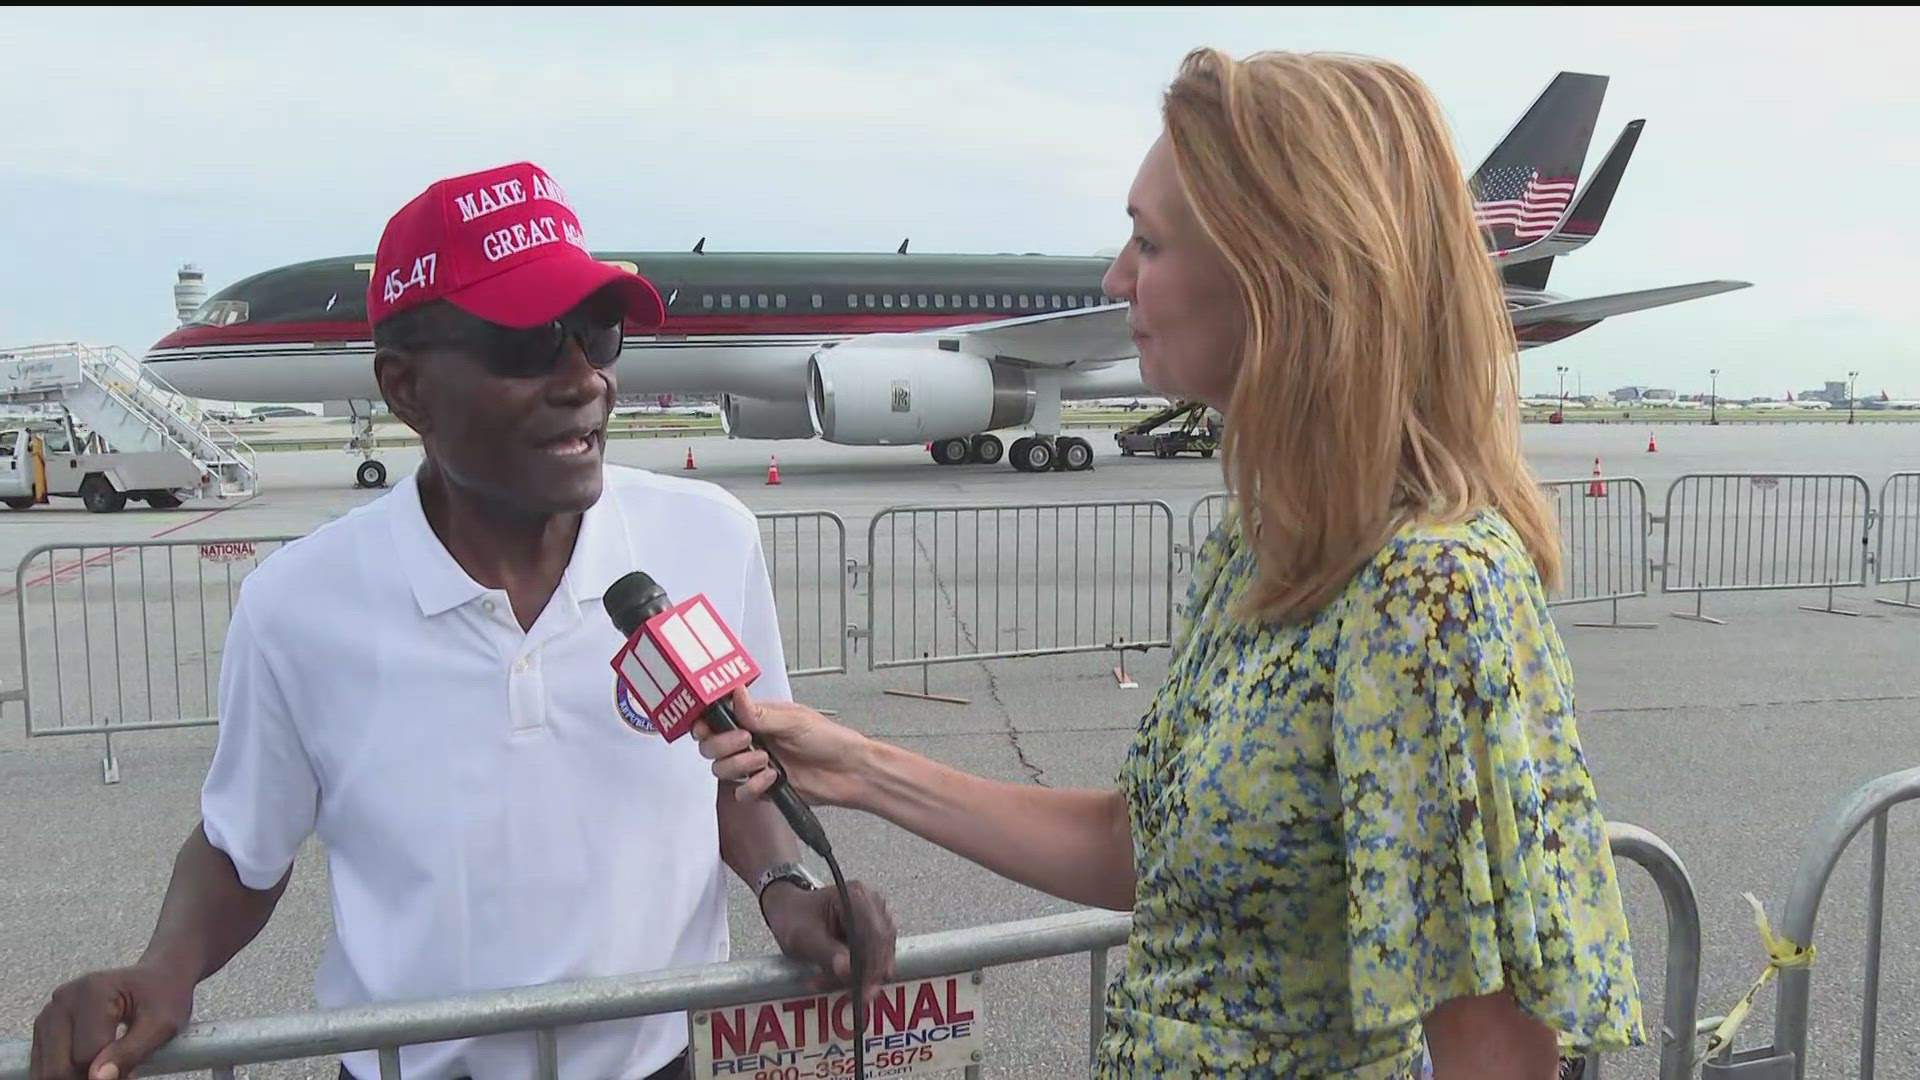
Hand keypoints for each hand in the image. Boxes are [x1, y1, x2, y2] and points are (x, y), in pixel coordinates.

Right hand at [30, 963, 194, 1079]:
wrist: (158, 978)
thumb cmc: (164, 997)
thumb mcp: (162, 1024)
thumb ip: (130, 1051)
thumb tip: (98, 1078)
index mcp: (91, 992)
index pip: (86, 1056)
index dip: (110, 1075)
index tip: (132, 1074)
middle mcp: (63, 999)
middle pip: (59, 1066)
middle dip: (88, 1078)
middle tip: (121, 1073)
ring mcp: (50, 1011)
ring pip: (48, 1069)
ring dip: (76, 1076)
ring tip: (108, 1068)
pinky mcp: (46, 1024)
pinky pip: (45, 1063)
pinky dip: (67, 1072)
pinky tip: (93, 1066)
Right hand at [696, 691, 873, 807]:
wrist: (850, 772)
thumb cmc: (830, 740)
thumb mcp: (795, 721)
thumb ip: (759, 713)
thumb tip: (736, 693)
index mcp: (757, 718)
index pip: (718, 718)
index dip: (705, 723)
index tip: (705, 727)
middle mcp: (753, 741)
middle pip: (712, 746)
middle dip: (724, 745)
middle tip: (748, 742)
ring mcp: (756, 765)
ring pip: (722, 769)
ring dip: (740, 766)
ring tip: (767, 761)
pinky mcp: (763, 789)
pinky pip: (740, 793)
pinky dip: (753, 788)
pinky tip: (773, 779)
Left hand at [760, 879, 898, 998]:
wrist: (790, 910)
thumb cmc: (795, 917)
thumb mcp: (803, 937)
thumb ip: (826, 952)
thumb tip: (847, 970)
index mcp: (856, 896)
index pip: (875, 935)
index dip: (872, 965)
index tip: (862, 990)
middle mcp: (873, 903)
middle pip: (882, 947)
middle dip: (865, 975)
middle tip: (851, 997)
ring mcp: (878, 916)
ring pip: (881, 956)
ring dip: (858, 976)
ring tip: (824, 981)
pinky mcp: (877, 931)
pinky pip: (876, 959)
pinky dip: (858, 973)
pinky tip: (834, 978)